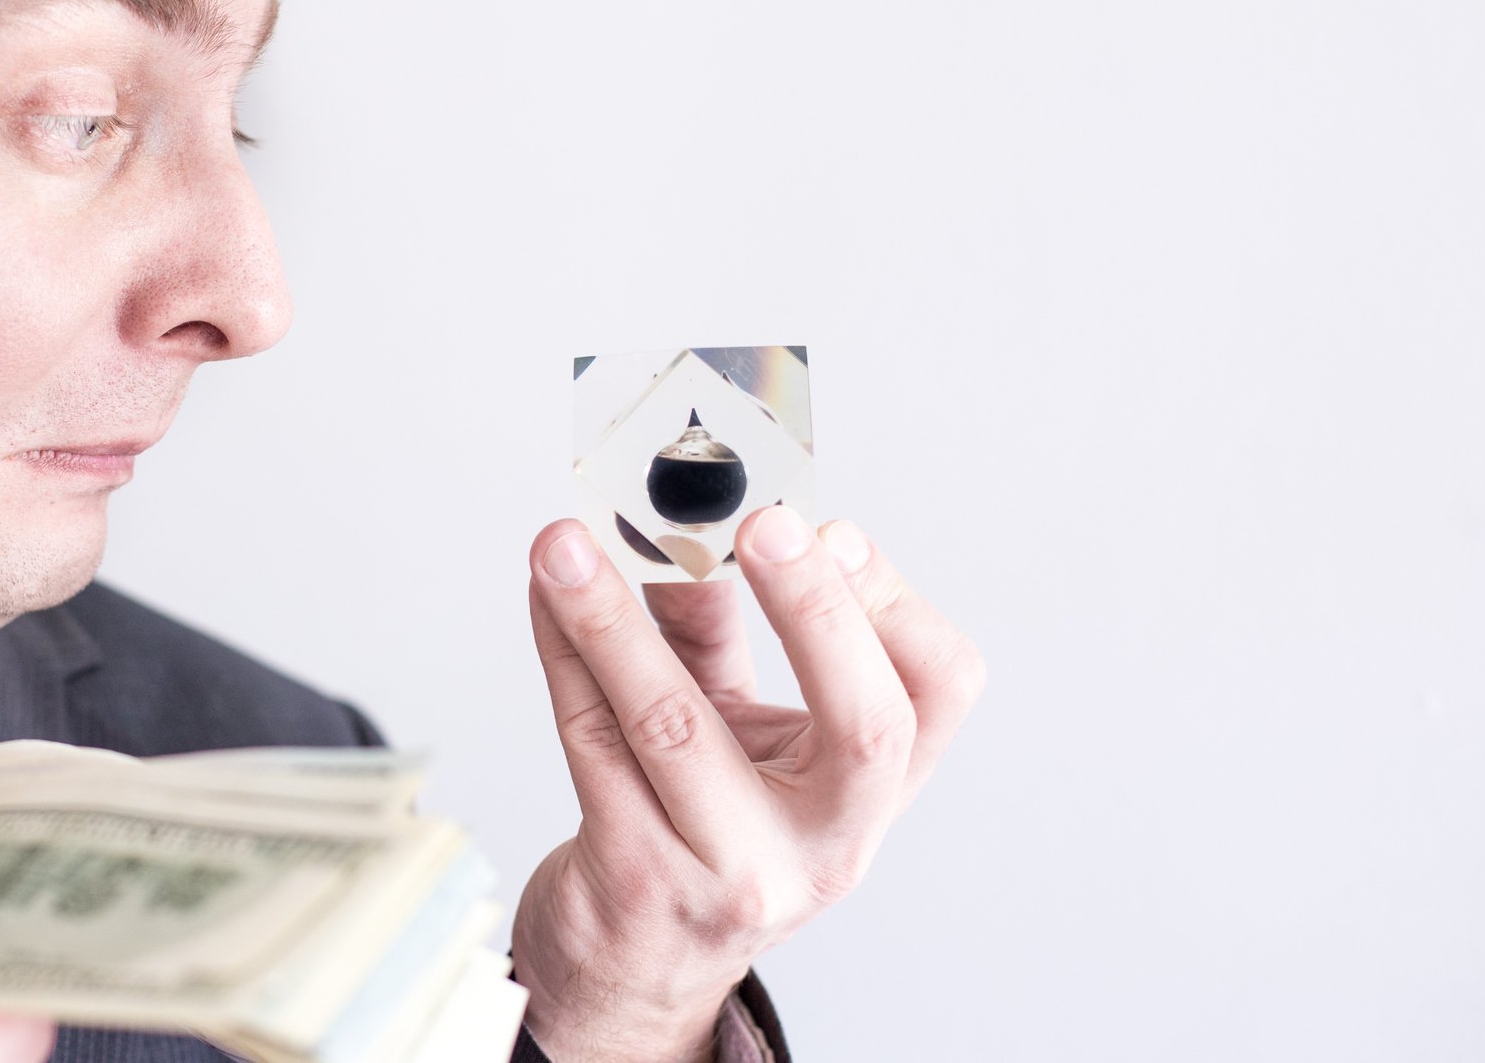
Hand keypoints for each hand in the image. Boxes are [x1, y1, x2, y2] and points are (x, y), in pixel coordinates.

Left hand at [511, 507, 984, 1062]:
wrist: (632, 966)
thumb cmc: (699, 829)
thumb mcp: (740, 734)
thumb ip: (716, 631)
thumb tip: (679, 518)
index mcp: (868, 796)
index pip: (937, 694)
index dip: (895, 604)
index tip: (833, 528)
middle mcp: (824, 846)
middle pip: (867, 729)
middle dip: (818, 611)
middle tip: (762, 521)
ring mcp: (732, 871)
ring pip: (677, 725)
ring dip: (616, 615)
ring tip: (571, 541)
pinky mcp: (634, 876)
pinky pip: (591, 740)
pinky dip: (563, 652)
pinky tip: (547, 594)